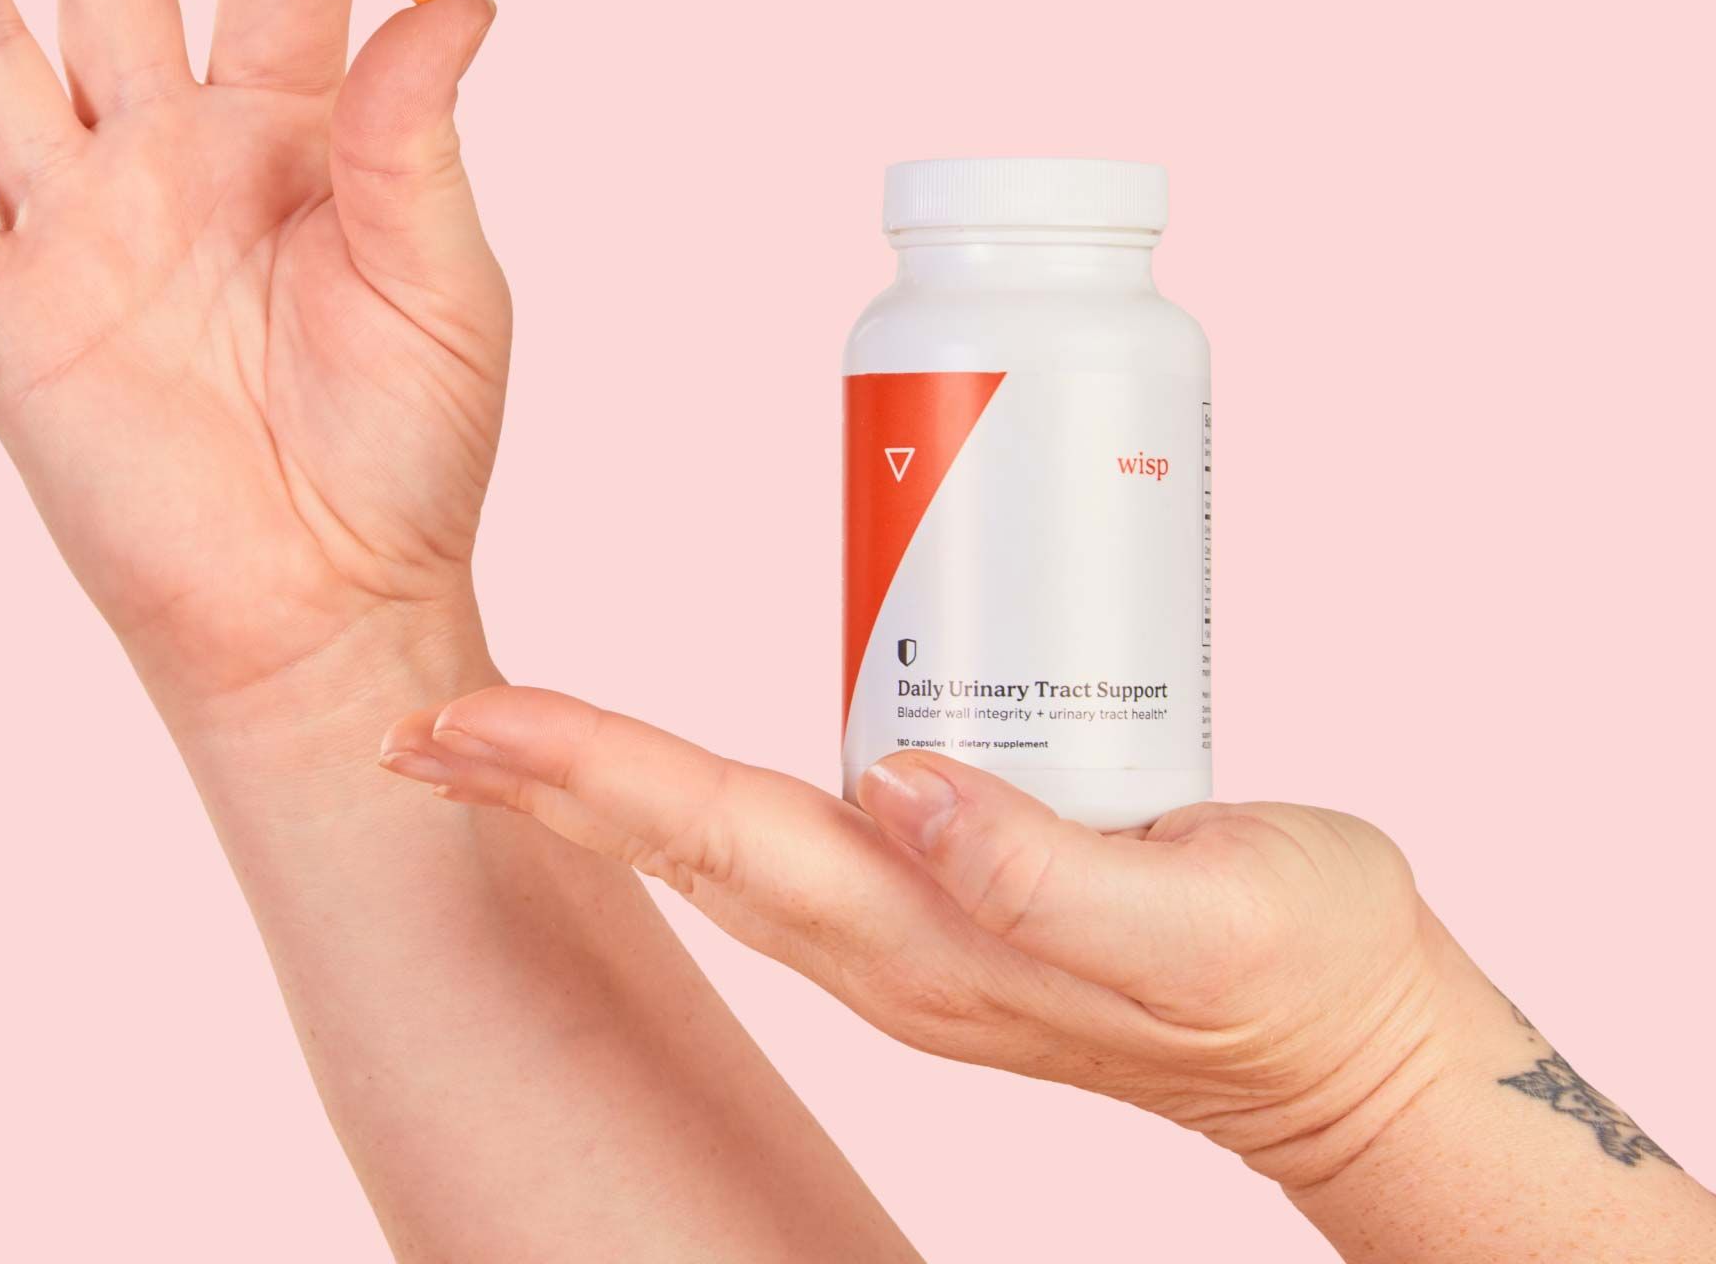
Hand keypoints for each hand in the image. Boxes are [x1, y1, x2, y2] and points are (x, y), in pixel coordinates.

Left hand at [380, 688, 1493, 1189]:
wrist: (1353, 1051)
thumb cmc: (1298, 977)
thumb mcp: (1202, 925)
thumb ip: (1047, 876)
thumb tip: (902, 787)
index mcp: (927, 941)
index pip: (716, 836)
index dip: (585, 772)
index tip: (463, 729)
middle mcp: (893, 940)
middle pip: (683, 841)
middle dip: (545, 783)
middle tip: (424, 726)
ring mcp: (916, 925)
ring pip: (723, 840)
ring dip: (603, 786)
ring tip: (506, 733)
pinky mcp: (959, 890)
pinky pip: (799, 828)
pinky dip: (699, 789)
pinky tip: (672, 759)